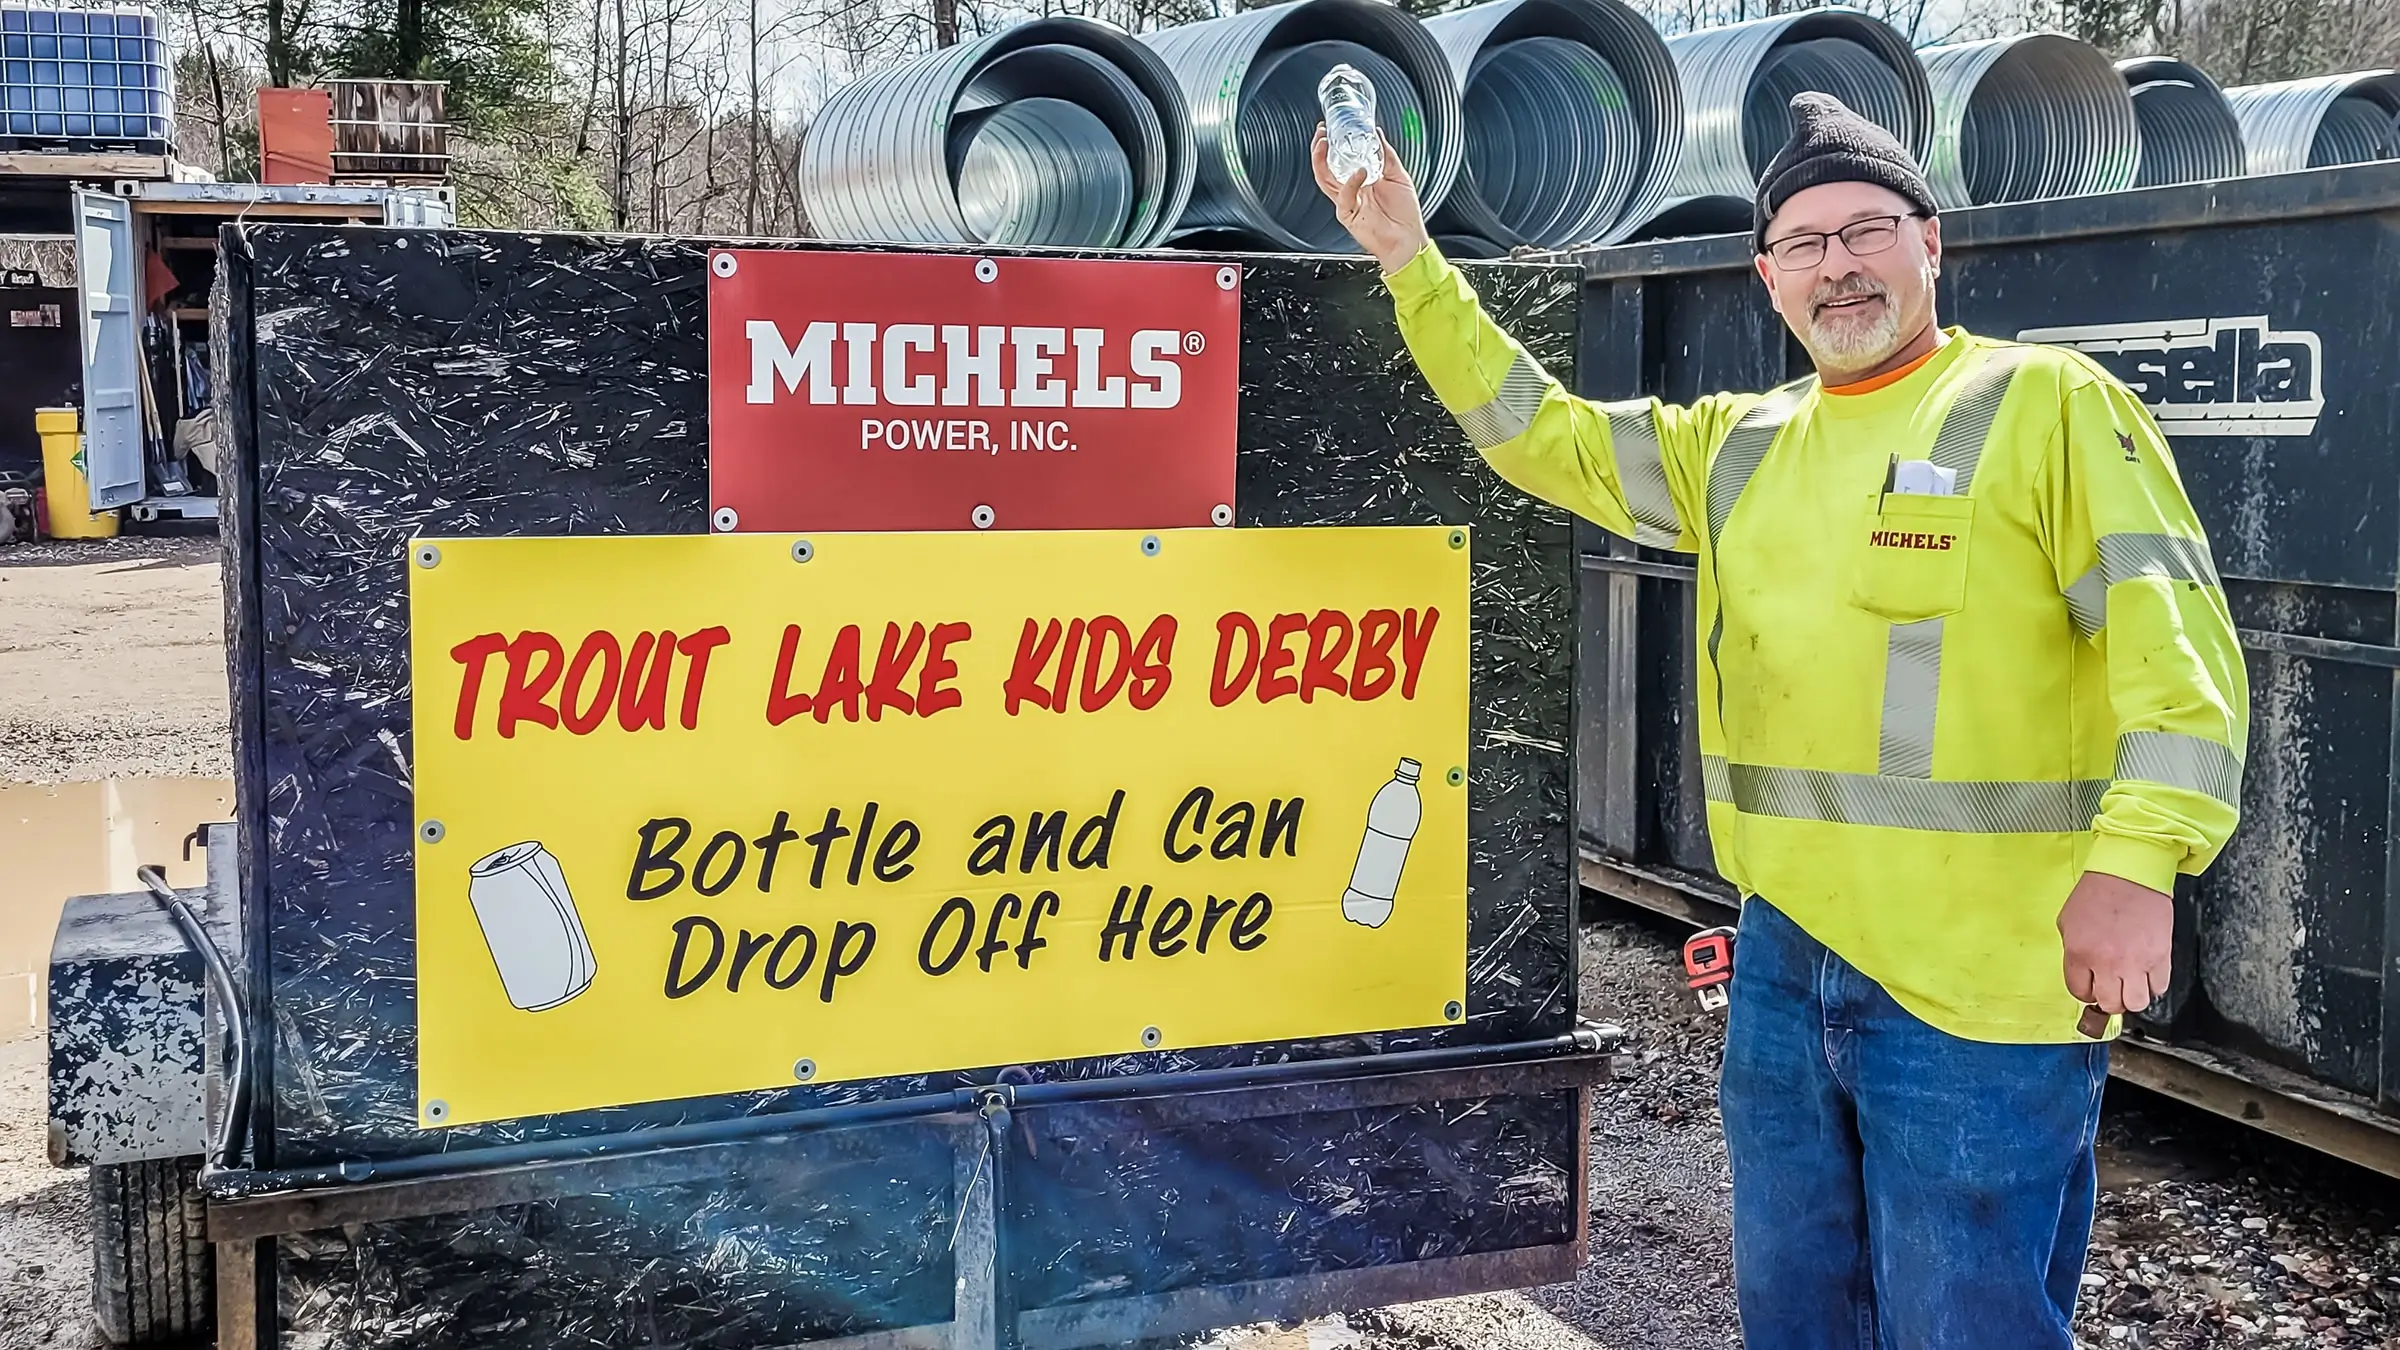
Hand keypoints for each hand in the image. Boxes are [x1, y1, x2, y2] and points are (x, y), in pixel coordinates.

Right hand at [1311, 125, 1429, 275]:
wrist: (1408, 240)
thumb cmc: (1404, 215)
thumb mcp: (1399, 175)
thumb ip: (1386, 155)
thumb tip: (1377, 134)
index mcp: (1361, 180)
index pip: (1340, 159)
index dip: (1333, 144)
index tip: (1332, 128)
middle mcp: (1351, 190)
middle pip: (1324, 168)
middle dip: (1318, 149)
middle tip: (1321, 133)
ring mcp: (1348, 202)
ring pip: (1324, 179)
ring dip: (1322, 160)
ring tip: (1326, 144)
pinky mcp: (1348, 215)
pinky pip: (1344, 196)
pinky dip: (1351, 182)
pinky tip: (1360, 172)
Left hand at [2058, 871, 2173, 1015]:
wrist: (2130, 874)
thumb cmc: (2099, 891)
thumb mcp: (2068, 922)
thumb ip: (2072, 952)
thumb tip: (2082, 973)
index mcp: (2079, 954)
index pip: (2080, 992)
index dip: (2086, 990)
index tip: (2091, 985)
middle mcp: (2107, 963)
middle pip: (2110, 1004)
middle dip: (2109, 998)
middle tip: (2111, 987)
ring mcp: (2136, 962)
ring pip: (2136, 1003)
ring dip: (2132, 997)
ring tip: (2130, 984)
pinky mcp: (2160, 957)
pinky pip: (2160, 988)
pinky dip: (2153, 985)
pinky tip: (2146, 974)